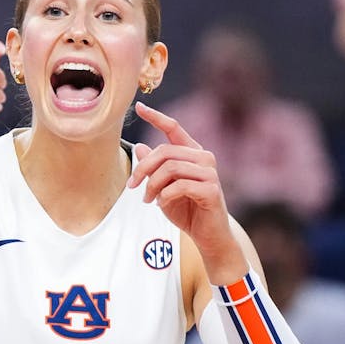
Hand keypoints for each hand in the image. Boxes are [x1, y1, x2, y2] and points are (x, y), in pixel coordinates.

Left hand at [128, 102, 243, 280]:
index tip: (139, 107)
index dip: (156, 117)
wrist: (208, 236)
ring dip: (152, 185)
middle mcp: (204, 158)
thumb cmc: (187, 210)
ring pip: (170, 168)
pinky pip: (180, 186)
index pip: (174, 128)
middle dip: (143, 169)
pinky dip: (165, 195)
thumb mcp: (163, 188)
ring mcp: (210, 173)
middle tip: (133, 187)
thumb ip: (154, 169)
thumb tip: (139, 147)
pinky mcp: (211, 190)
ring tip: (147, 199)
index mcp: (193, 153)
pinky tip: (161, 204)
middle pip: (165, 152)